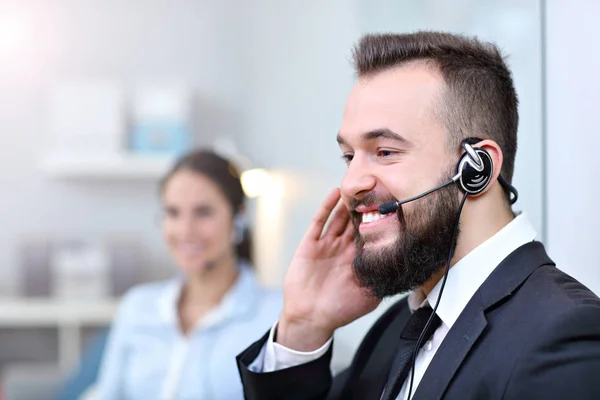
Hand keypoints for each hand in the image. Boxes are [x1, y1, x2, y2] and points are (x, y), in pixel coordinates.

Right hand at [276, 188, 380, 350]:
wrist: (310, 318)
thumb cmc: (338, 310)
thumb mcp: (368, 299)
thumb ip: (383, 283)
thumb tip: (401, 271)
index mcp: (358, 260)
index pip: (372, 236)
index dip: (381, 222)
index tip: (393, 207)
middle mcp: (344, 249)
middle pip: (356, 222)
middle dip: (366, 207)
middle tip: (377, 188)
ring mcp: (327, 244)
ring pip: (339, 218)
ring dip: (348, 202)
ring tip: (358, 186)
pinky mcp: (311, 244)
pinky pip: (319, 222)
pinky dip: (326, 206)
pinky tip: (334, 193)